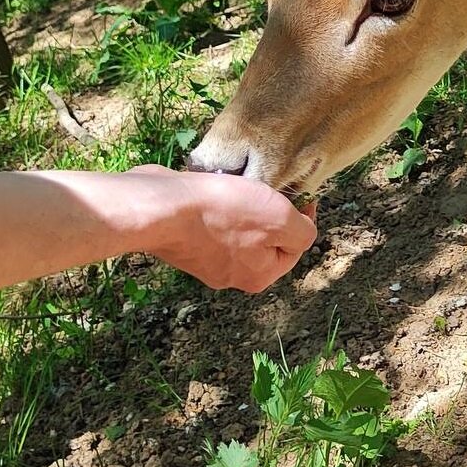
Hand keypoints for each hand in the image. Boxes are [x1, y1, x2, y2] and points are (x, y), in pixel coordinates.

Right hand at [132, 165, 316, 291]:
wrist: (161, 209)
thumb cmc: (223, 213)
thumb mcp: (279, 219)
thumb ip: (302, 232)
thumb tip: (305, 232)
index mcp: (260, 276)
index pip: (295, 248)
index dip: (302, 219)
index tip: (299, 195)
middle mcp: (233, 276)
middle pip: (267, 240)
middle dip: (270, 214)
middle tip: (266, 189)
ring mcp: (206, 262)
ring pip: (240, 231)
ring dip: (244, 209)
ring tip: (237, 189)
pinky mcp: (186, 244)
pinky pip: (213, 225)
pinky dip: (218, 208)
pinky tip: (213, 192)